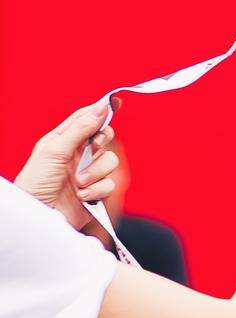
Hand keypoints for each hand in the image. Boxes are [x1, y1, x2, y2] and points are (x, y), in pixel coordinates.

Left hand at [13, 99, 119, 230]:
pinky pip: (109, 184)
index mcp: (63, 140)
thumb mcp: (56, 149)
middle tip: (94, 147)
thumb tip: (102, 107)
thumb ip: (81, 128)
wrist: (39, 215)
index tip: (116, 102)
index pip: (85, 119)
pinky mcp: (96, 192)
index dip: (101, 110)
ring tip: (78, 183)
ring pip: (110, 162)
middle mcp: (77, 155)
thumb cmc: (37, 181)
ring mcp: (88, 173)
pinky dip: (96, 190)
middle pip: (104, 138)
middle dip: (101, 143)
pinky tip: (82, 196)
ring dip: (95, 173)